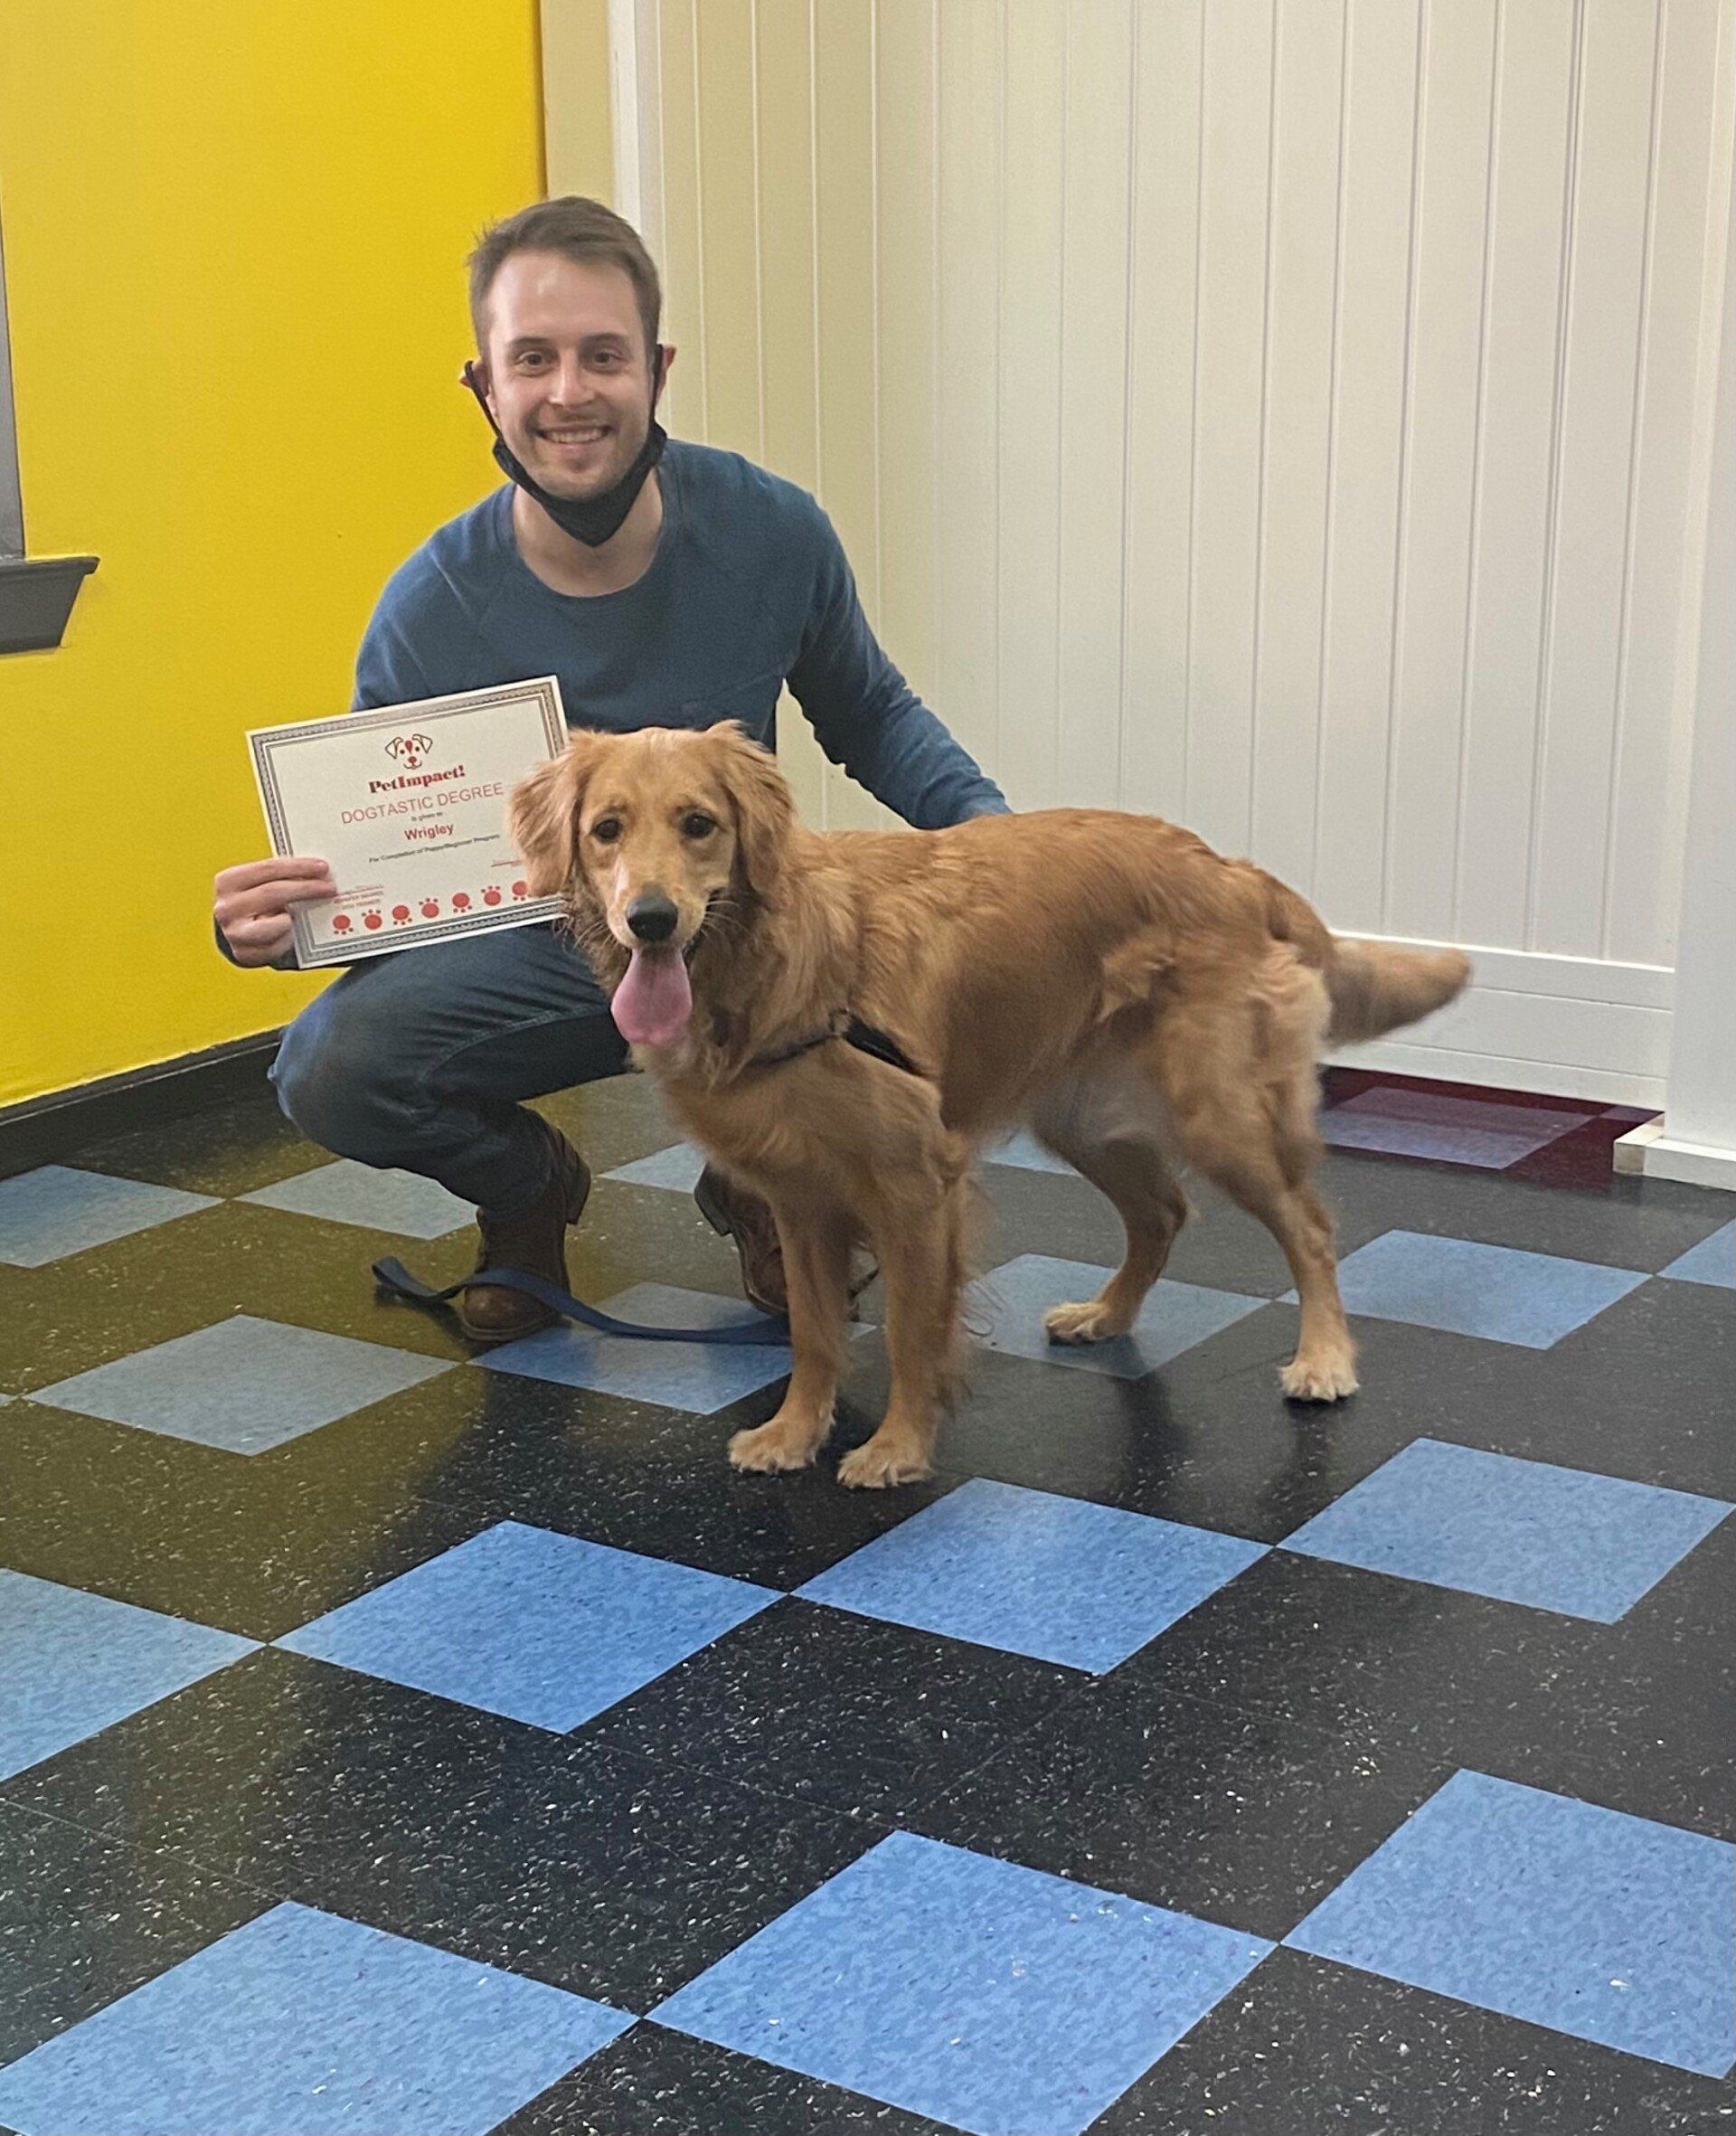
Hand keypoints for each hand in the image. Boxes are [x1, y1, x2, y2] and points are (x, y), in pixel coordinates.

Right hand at [213, 856, 335, 966]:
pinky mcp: (245, 954)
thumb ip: (281, 877)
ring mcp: (234, 933)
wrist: (237, 935)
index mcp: (229, 881)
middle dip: (306, 888)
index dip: (298, 867)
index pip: (268, 868)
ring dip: (300, 915)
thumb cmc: (256, 905)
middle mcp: (227, 907)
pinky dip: (291, 937)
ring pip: (277, 922)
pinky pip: (278, 945)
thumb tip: (317, 871)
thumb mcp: (260, 885)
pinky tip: (296, 931)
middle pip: (273, 892)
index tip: (322, 867)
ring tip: (316, 909)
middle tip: (329, 887)